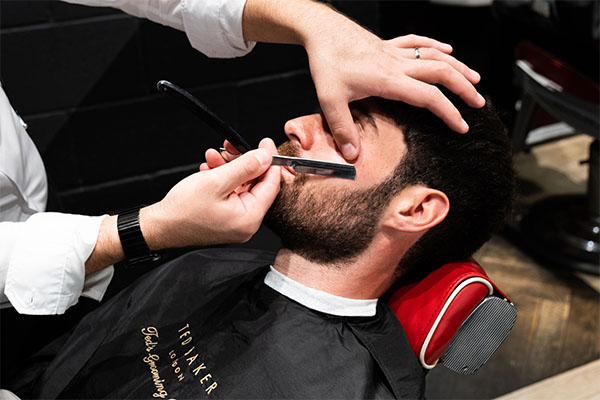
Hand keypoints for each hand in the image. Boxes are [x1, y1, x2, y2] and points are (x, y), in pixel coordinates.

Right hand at [141, 138, 279, 247]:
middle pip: (255, 184)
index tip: (265, 144)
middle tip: (231, 147)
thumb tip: (265, 156)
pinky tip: (209, 169)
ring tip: (212, 157)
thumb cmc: (182, 211)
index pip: (271, 185)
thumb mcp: (216, 181)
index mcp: (249, 219)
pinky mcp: (225, 217)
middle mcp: (246, 223)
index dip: (269, 161)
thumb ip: (245, 167)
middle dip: (242, 162)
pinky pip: (230, 192)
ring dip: (228, 167)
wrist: (159, 226)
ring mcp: (235, 221)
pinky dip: (221, 178)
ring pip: (241, 185)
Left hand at [306, 28, 484, 159]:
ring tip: (475, 79)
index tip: (461, 126)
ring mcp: (394, 52)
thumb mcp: (330, 100)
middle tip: (478, 103)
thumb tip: (352, 154)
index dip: (448, 112)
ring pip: (435, 56)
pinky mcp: (388, 44)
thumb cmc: (326, 61)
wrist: (322, 30)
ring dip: (457, 67)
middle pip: (441, 74)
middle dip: (464, 89)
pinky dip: (436, 46)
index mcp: (388, 80)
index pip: (428, 97)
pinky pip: (418, 42)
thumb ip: (343, 128)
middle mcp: (397, 64)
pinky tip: (448, 51)